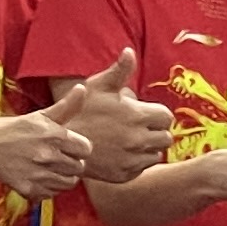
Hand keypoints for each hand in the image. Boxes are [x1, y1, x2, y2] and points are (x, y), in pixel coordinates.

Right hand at [0, 107, 95, 201]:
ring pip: (68, 183)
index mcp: (54, 135)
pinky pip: (52, 193)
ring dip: (62, 177)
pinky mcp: (28, 189)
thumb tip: (82, 88)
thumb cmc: (19, 129)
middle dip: (72, 163)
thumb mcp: (42, 116)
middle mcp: (47, 155)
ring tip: (50, 168)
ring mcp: (37, 174)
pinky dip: (48, 188)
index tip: (69, 146)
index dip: (79, 148)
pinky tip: (39, 177)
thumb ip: (67, 106)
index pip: (86, 149)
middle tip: (57, 157)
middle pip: (79, 168)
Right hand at [47, 48, 171, 179]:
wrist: (60, 143)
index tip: (145, 114)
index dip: (157, 115)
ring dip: (149, 148)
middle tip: (139, 127)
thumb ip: (119, 70)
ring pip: (156, 154)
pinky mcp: (124, 174)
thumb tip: (129, 51)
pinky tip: (122, 153)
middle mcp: (138, 139)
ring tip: (131, 140)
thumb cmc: (80, 111)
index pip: (166, 117)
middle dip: (156, 131)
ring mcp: (132, 159)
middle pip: (165, 137)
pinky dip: (137, 162)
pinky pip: (143, 168)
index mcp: (137, 116)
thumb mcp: (98, 86)